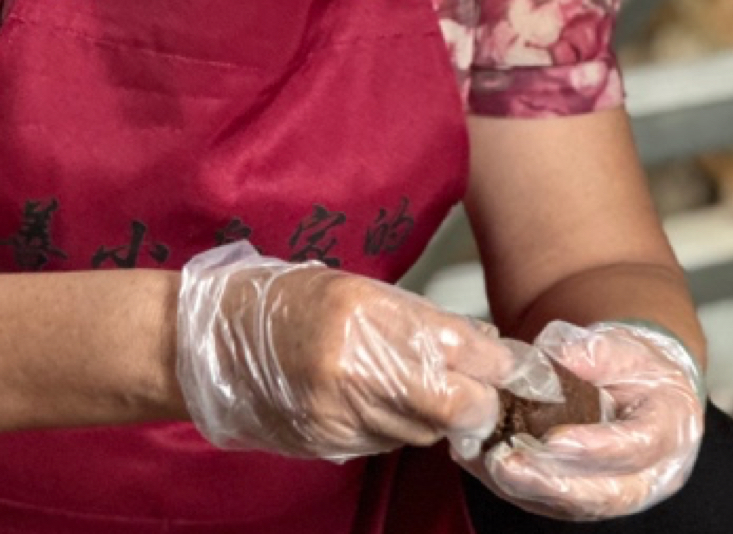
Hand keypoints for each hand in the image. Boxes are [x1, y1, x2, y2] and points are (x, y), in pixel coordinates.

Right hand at [174, 242, 532, 460]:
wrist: (213, 341)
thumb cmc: (289, 300)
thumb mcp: (358, 288)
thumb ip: (420, 319)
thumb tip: (483, 344)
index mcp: (366, 310)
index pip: (460, 350)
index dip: (499, 366)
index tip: (519, 370)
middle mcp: (355, 365)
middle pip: (452, 405)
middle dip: (477, 403)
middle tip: (483, 391)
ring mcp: (339, 411)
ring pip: (423, 430)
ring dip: (435, 415)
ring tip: (416, 386)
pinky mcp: (327, 443)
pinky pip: (386, 442)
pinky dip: (395, 426)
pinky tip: (377, 400)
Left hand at [455, 320, 704, 519]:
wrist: (640, 390)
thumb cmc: (635, 369)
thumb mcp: (623, 346)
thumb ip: (595, 353)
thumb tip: (556, 358)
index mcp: (669, 430)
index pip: (634, 447)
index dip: (594, 448)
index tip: (554, 439)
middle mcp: (650, 475)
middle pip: (604, 493)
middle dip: (551, 482)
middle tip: (506, 464)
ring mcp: (620, 492)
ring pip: (575, 505)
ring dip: (527, 490)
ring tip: (488, 465)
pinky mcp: (588, 498)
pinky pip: (554, 504)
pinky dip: (517, 488)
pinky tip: (484, 466)